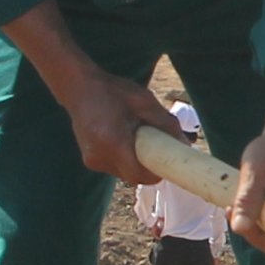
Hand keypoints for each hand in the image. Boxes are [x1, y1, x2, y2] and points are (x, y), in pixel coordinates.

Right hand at [50, 62, 183, 186]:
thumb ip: (166, 124)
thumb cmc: (114, 92)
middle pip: (133, 177)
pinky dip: (123, 159)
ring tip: (135, 139)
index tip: (166, 163)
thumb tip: (186, 144)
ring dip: (134, 163)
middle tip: (155, 149)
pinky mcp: (89, 161)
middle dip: (147, 167)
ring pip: (124, 174)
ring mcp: (92, 160)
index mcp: (113, 142)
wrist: (78, 87)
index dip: (155, 173)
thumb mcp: (145, 102)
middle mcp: (99, 156)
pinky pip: (114, 168)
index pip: (139, 175)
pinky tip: (122, 139)